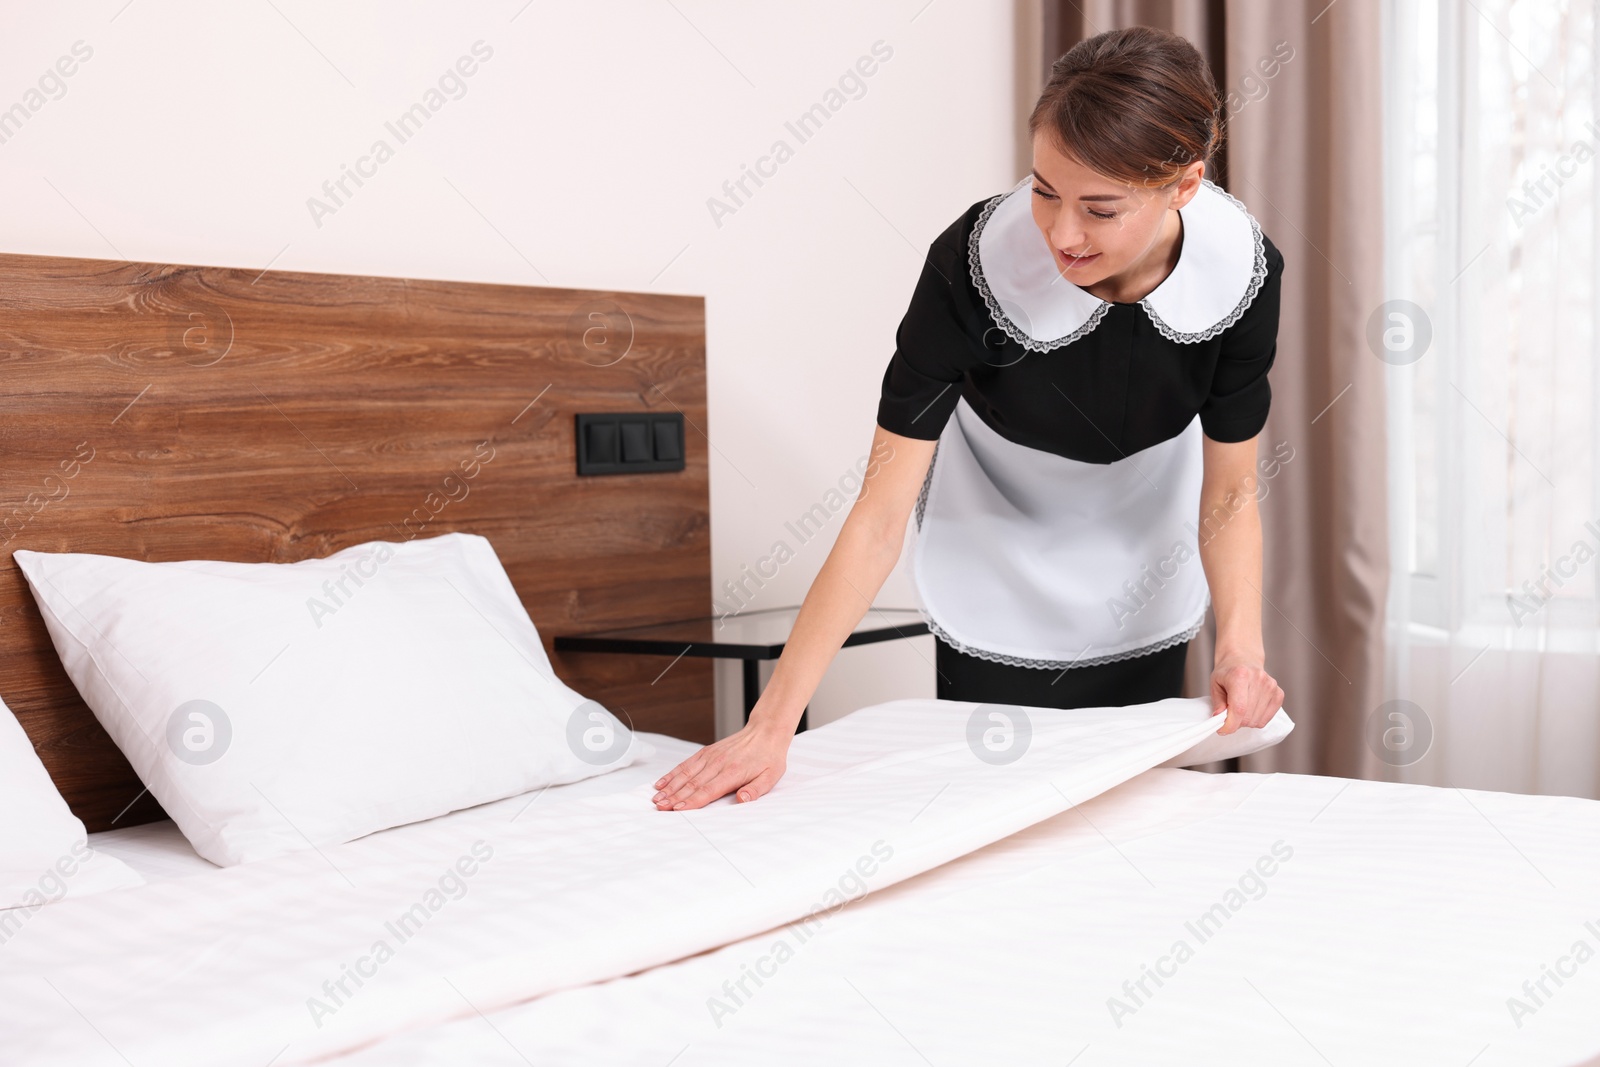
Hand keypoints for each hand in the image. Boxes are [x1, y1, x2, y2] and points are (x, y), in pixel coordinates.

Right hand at [652, 718, 790, 809]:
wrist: (766, 731)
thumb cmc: (769, 756)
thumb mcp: (771, 776)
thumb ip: (756, 790)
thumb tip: (743, 799)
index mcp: (733, 771)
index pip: (708, 789)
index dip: (692, 800)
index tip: (678, 809)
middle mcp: (718, 763)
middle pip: (692, 783)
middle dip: (674, 797)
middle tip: (660, 808)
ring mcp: (710, 756)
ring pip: (685, 773)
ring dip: (670, 786)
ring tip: (656, 798)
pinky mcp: (706, 752)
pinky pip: (686, 763)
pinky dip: (672, 773)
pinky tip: (662, 782)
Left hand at [1210, 657, 1283, 734]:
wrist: (1243, 659)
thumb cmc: (1228, 673)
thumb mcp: (1215, 684)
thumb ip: (1217, 702)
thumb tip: (1219, 718)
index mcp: (1240, 675)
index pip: (1239, 708)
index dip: (1230, 724)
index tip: (1222, 730)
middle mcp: (1259, 679)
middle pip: (1248, 716)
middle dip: (1235, 722)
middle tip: (1228, 715)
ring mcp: (1271, 686)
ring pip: (1257, 720)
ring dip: (1245, 721)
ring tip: (1239, 709)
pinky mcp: (1279, 693)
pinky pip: (1267, 719)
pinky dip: (1256, 719)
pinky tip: (1250, 709)